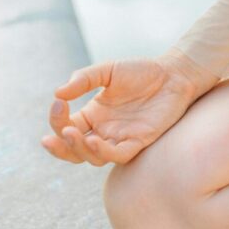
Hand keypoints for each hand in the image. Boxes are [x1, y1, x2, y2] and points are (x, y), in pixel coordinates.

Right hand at [41, 48, 217, 165]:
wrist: (173, 75)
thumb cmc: (141, 72)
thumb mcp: (107, 70)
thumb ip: (83, 80)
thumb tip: (57, 93)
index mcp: (93, 116)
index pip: (66, 127)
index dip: (57, 120)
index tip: (59, 103)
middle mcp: (104, 131)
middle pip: (75, 150)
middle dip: (61, 147)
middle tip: (55, 136)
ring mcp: (121, 138)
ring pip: (94, 158)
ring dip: (80, 150)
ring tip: (73, 134)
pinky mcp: (139, 142)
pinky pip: (119, 155)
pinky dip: (104, 152)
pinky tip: (94, 141)